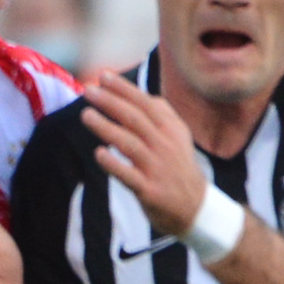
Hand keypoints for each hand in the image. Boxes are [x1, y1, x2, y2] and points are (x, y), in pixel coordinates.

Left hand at [79, 70, 213, 237]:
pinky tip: (98, 153)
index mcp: (170, 130)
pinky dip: (113, 164)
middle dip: (110, 102)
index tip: (103, 76)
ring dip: (106, 127)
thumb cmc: (180, 168)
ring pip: (129, 143)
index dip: (123, 89)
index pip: (144, 104)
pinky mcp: (149, 190)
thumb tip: (145, 95)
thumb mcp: (179, 137)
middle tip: (88, 90)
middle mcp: (164, 146)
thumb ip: (164, 115)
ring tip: (86, 115)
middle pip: (135, 119)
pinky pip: (128, 175)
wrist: (197, 208)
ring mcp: (157, 168)